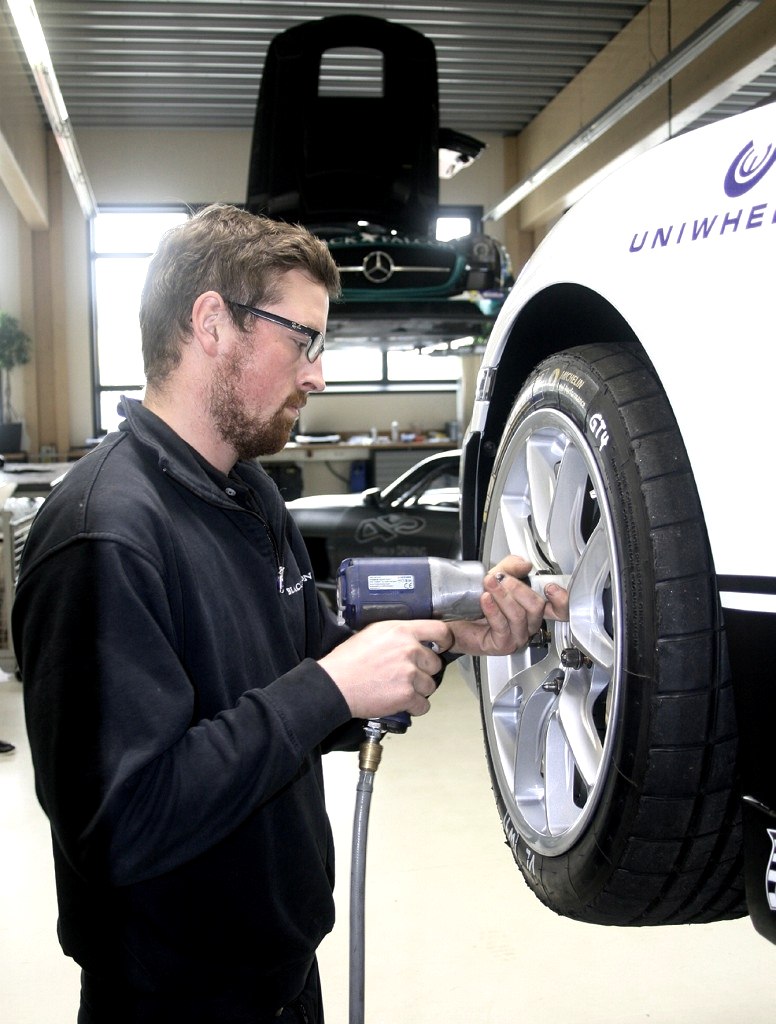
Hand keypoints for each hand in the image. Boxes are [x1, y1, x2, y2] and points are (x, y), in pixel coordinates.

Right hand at [318, 619, 452, 719]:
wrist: (335, 684)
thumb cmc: (348, 660)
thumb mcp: (373, 632)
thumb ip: (397, 633)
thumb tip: (413, 638)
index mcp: (401, 631)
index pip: (440, 630)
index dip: (445, 640)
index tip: (442, 647)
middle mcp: (409, 650)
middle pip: (436, 663)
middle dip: (424, 670)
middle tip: (406, 674)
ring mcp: (410, 673)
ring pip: (430, 685)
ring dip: (418, 690)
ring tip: (398, 688)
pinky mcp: (406, 695)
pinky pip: (423, 705)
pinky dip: (414, 707)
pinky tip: (400, 702)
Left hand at [449, 555, 568, 655]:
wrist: (454, 620)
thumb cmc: (476, 603)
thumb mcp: (495, 577)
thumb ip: (511, 567)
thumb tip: (525, 564)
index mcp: (532, 608)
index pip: (559, 609)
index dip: (561, 600)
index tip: (550, 587)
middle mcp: (528, 624)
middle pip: (536, 606)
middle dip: (517, 588)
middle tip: (500, 577)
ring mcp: (517, 636)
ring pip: (518, 615)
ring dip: (502, 595)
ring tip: (489, 584)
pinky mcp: (502, 644)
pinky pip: (502, 625)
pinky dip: (493, 609)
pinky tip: (485, 599)